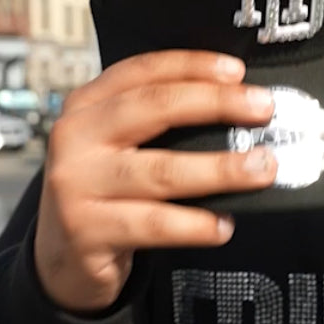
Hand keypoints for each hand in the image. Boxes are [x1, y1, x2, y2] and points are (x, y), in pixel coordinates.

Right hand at [34, 50, 276, 313]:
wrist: (59, 258)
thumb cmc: (106, 189)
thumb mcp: (118, 143)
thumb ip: (160, 121)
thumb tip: (239, 105)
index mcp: (88, 104)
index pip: (143, 71)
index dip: (193, 65)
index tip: (238, 71)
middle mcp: (76, 137)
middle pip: (155, 107)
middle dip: (216, 104)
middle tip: (263, 109)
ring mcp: (76, 185)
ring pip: (162, 171)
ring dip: (221, 169)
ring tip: (261, 168)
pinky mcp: (86, 231)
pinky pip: (155, 224)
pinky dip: (196, 224)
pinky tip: (224, 225)